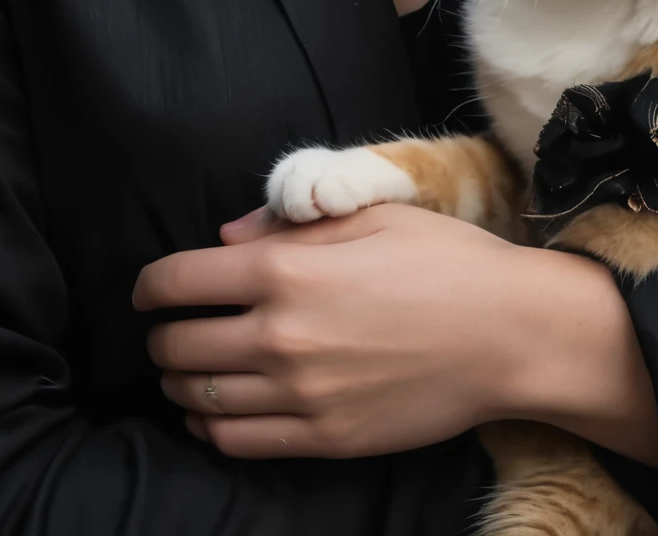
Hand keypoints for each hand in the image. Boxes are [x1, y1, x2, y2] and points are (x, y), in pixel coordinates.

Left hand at [133, 201, 657, 463]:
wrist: (508, 334)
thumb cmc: (444, 261)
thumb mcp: (368, 216)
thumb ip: (288, 225)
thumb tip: (226, 239)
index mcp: (287, 270)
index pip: (178, 280)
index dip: (150, 286)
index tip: (149, 290)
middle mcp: (282, 336)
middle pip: (178, 344)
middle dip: (162, 334)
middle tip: (171, 327)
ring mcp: (302, 395)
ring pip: (199, 399)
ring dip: (178, 383)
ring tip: (184, 370)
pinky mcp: (325, 439)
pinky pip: (238, 442)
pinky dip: (208, 429)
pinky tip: (209, 414)